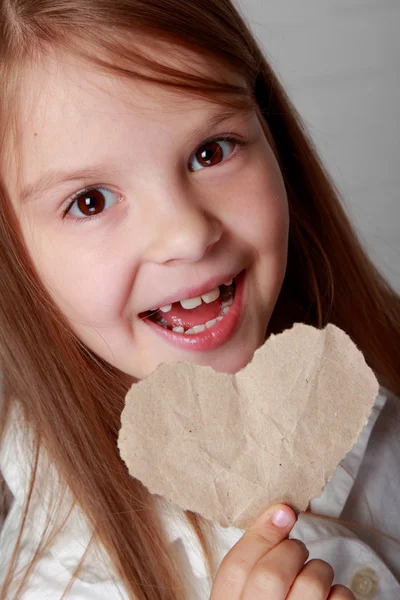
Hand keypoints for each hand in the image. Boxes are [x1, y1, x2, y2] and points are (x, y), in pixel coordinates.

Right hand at [210, 504, 354, 599]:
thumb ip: (252, 567)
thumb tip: (281, 513)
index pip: (236, 567)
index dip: (261, 532)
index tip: (283, 512)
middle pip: (272, 572)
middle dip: (292, 551)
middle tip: (295, 555)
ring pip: (312, 581)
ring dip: (318, 570)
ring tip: (312, 582)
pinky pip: (340, 599)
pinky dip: (339, 594)